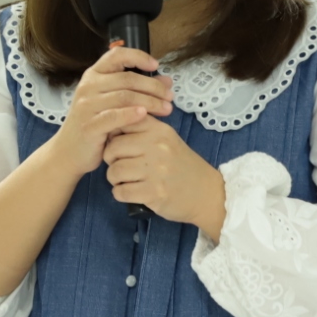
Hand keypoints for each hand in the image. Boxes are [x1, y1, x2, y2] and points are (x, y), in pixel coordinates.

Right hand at [45, 44, 172, 174]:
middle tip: (170, 96)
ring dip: (149, 101)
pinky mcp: (89, 125)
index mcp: (93, 75)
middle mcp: (88, 86)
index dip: (138, 56)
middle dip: (153, 87)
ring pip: (124, 96)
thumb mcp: (114, 103)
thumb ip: (138, 89)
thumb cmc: (95, 125)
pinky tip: (145, 115)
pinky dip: (132, 114)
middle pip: (127, 79)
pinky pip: (114, 116)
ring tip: (166, 109)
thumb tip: (166, 80)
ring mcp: (87, 105)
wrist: (69, 152)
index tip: (156, 65)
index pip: (116, 55)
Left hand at [102, 117, 226, 237]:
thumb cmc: (181, 165)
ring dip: (115, 179)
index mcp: (159, 131)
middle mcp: (157, 147)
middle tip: (121, 167)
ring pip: (114, 172)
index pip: (122, 123)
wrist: (206, 193)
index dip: (113, 136)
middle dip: (111, 160)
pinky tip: (131, 192)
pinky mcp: (154, 193)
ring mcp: (156, 171)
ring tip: (126, 180)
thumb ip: (142, 130)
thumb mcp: (166, 139)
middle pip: (112, 149)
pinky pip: (120, 192)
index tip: (120, 146)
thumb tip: (109, 128)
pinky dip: (120, 194)